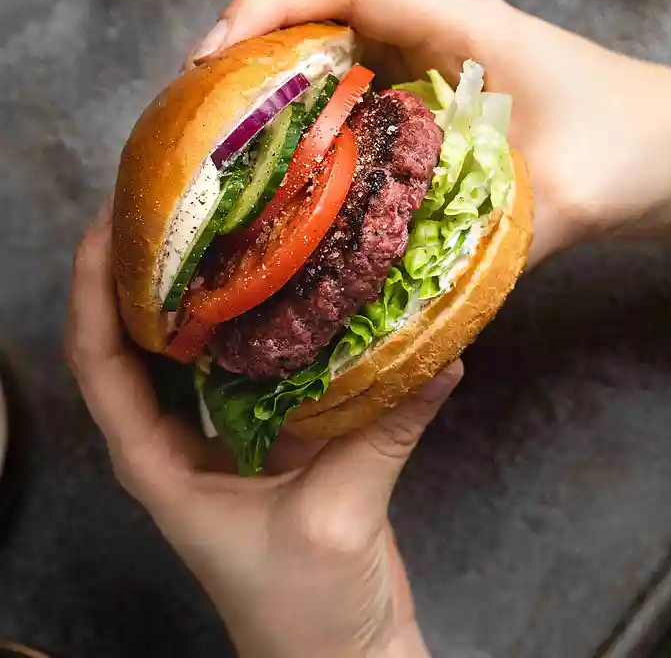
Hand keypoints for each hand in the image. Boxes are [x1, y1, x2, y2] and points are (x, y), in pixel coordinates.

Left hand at [68, 202, 458, 657]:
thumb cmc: (306, 612)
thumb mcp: (336, 516)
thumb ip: (383, 429)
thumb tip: (442, 352)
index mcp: (158, 464)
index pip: (100, 362)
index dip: (92, 289)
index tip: (106, 221)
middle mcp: (178, 441)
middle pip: (133, 339)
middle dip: (138, 265)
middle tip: (168, 194)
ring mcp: (224, 436)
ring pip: (193, 344)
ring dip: (196, 282)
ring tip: (220, 214)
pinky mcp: (270, 435)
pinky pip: (256, 360)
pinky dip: (263, 315)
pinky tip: (292, 272)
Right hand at [187, 0, 670, 265]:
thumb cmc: (635, 147)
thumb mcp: (564, 197)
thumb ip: (488, 240)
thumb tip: (393, 297)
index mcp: (462, 24)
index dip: (269, 4)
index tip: (214, 53)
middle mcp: (440, 29)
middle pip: (322, 9)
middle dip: (249, 45)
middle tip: (195, 113)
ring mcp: (438, 60)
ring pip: (335, 48)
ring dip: (275, 82)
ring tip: (221, 140)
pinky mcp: (440, 95)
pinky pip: (359, 87)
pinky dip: (314, 113)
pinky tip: (291, 167)